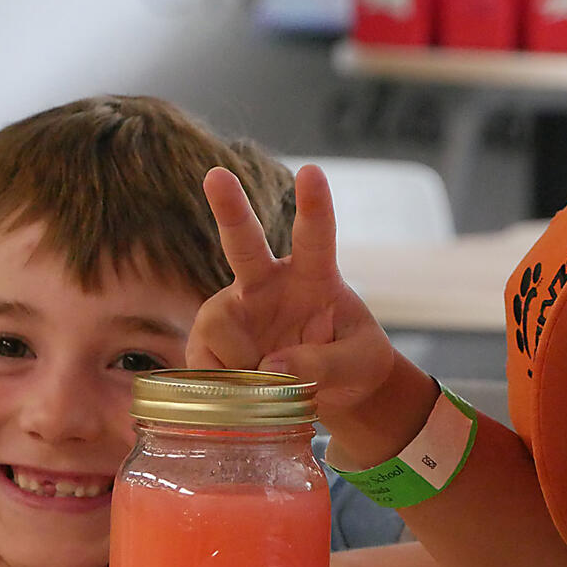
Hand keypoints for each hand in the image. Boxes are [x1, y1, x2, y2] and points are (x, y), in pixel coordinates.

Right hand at [188, 165, 394, 411]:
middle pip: (244, 242)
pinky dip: (225, 387)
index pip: (316, 236)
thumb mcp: (361, 364)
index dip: (314, 206)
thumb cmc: (354, 364)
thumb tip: (270, 368)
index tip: (312, 173)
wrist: (334, 391)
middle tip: (217, 176)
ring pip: (218, 322)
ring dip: (241, 362)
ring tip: (270, 385)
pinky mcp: (215, 340)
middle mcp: (269, 284)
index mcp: (315, 277)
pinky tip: (247, 393)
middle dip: (230, 209)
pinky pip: (205, 361)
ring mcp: (238, 309)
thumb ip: (326, 364)